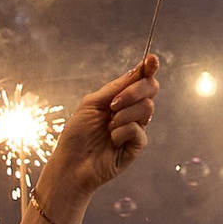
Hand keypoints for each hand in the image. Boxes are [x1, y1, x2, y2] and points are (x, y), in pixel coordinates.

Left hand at [40, 56, 158, 207]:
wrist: (71, 163)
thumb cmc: (77, 134)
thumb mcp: (92, 103)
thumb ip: (115, 87)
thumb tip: (137, 70)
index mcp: (120, 98)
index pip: (140, 79)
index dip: (148, 68)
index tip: (151, 60)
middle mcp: (131, 110)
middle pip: (150, 89)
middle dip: (134, 91)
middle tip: (113, 104)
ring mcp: (136, 127)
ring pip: (147, 108)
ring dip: (123, 115)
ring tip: (107, 128)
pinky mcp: (137, 146)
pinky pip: (138, 130)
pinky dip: (122, 132)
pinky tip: (111, 141)